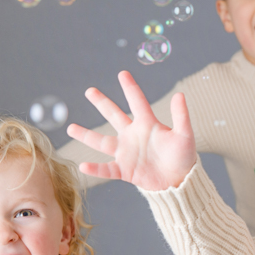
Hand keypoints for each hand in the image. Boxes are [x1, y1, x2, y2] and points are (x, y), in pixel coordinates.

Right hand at [66, 71, 195, 190]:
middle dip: (102, 103)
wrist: (180, 180)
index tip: (123, 73)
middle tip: (90, 90)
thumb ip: (181, 116)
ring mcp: (127, 153)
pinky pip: (106, 169)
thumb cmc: (183, 156)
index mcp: (148, 124)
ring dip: (86, 135)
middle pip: (114, 116)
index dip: (130, 88)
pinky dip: (95, 169)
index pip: (137, 102)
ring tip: (70, 128)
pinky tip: (83, 166)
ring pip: (102, 142)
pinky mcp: (124, 170)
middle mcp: (133, 135)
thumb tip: (179, 94)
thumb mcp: (184, 135)